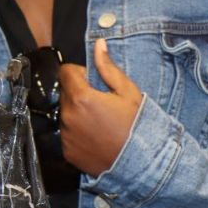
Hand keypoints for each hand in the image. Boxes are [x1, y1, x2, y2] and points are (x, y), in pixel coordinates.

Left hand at [58, 39, 142, 175]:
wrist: (141, 163)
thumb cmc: (137, 125)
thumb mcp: (127, 92)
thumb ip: (107, 67)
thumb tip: (99, 43)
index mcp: (81, 97)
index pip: (66, 72)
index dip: (79, 73)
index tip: (93, 82)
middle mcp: (67, 116)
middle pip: (65, 93)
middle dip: (79, 93)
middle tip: (101, 103)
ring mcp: (66, 136)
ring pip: (65, 114)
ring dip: (77, 113)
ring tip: (100, 122)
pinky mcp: (67, 152)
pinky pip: (67, 134)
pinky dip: (77, 132)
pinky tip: (96, 137)